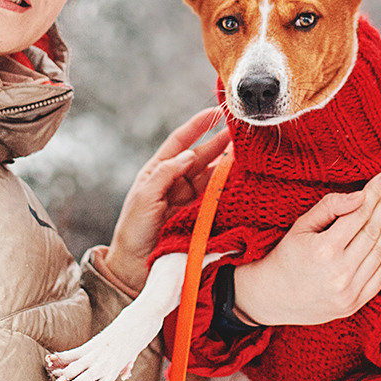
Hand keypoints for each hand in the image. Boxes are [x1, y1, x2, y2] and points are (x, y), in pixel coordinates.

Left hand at [101, 107, 228, 291]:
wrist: (134, 269)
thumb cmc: (133, 231)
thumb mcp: (143, 198)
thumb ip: (164, 174)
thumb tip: (188, 154)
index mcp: (158, 171)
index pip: (180, 142)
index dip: (198, 126)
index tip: (216, 112)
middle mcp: (176, 182)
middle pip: (202, 157)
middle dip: (221, 143)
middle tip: (242, 132)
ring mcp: (190, 199)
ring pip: (213, 176)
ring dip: (229, 165)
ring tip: (247, 154)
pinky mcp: (201, 217)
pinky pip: (218, 199)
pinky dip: (230, 189)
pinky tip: (243, 181)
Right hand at [232, 172, 380, 325]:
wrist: (273, 298)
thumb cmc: (285, 257)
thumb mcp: (301, 227)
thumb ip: (330, 207)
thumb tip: (360, 196)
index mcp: (324, 250)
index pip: (358, 215)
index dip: (374, 194)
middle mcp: (340, 272)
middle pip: (371, 232)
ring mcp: (349, 291)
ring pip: (379, 252)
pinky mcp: (354, 304)